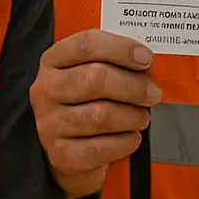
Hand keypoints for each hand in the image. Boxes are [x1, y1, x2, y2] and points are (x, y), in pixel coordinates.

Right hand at [30, 30, 160, 198]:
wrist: (70, 149)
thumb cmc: (86, 103)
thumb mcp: (91, 72)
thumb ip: (114, 62)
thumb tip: (145, 62)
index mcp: (53, 60)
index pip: (87, 44)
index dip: (122, 49)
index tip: (146, 58)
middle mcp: (46, 90)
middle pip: (96, 78)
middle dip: (133, 86)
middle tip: (152, 93)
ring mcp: (50, 124)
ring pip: (102, 115)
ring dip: (132, 116)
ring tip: (142, 116)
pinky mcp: (61, 154)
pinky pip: (102, 148)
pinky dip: (126, 142)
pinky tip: (131, 136)